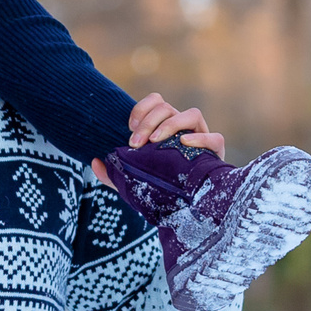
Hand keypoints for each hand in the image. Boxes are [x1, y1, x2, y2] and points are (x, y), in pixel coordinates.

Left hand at [91, 94, 223, 183]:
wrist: (186, 209)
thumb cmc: (158, 188)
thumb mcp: (132, 181)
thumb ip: (113, 173)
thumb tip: (95, 162)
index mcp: (165, 128)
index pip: (157, 102)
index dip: (142, 108)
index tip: (128, 127)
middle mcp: (183, 129)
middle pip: (168, 108)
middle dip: (149, 121)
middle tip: (135, 143)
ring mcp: (201, 139)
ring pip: (192, 114)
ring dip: (172, 124)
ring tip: (156, 141)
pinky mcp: (214, 154)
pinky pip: (215, 138)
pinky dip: (201, 139)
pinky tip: (184, 144)